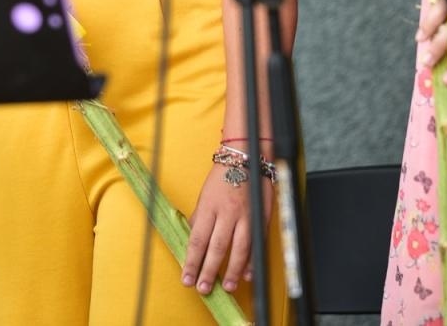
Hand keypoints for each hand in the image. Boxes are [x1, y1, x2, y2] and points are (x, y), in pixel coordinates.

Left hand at [181, 164, 261, 295]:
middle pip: (217, 247)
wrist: (245, 158)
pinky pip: (256, 243)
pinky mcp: (260, 218)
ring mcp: (246, 217)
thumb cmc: (222, 178)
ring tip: (226, 286)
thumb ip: (200, 219)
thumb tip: (193, 242)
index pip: (197, 240)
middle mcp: (227, 213)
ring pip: (239, 249)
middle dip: (209, 271)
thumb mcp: (204, 196)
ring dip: (232, 271)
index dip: (191, 261)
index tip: (186, 278)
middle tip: (203, 289)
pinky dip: (252, 261)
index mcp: (209, 207)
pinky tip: (247, 275)